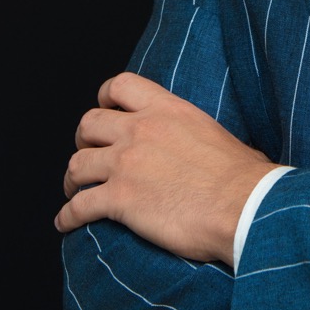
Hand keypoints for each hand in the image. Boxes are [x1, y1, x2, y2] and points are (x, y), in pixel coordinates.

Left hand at [55, 71, 274, 264]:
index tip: (105, 113)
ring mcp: (126, 164)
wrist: (244, 206)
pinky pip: (78, 206)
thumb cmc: (244, 177)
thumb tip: (215, 150)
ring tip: (74, 190)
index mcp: (168, 109)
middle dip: (84, 141)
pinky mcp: (119, 199)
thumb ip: (199, 134)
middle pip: (89, 123)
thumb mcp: (219, 135)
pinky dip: (67, 216)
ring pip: (77, 164)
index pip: (120, 85)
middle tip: (90, 155)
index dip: (104, 99)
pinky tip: (66, 223)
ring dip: (71, 179)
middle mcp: (141, 130)